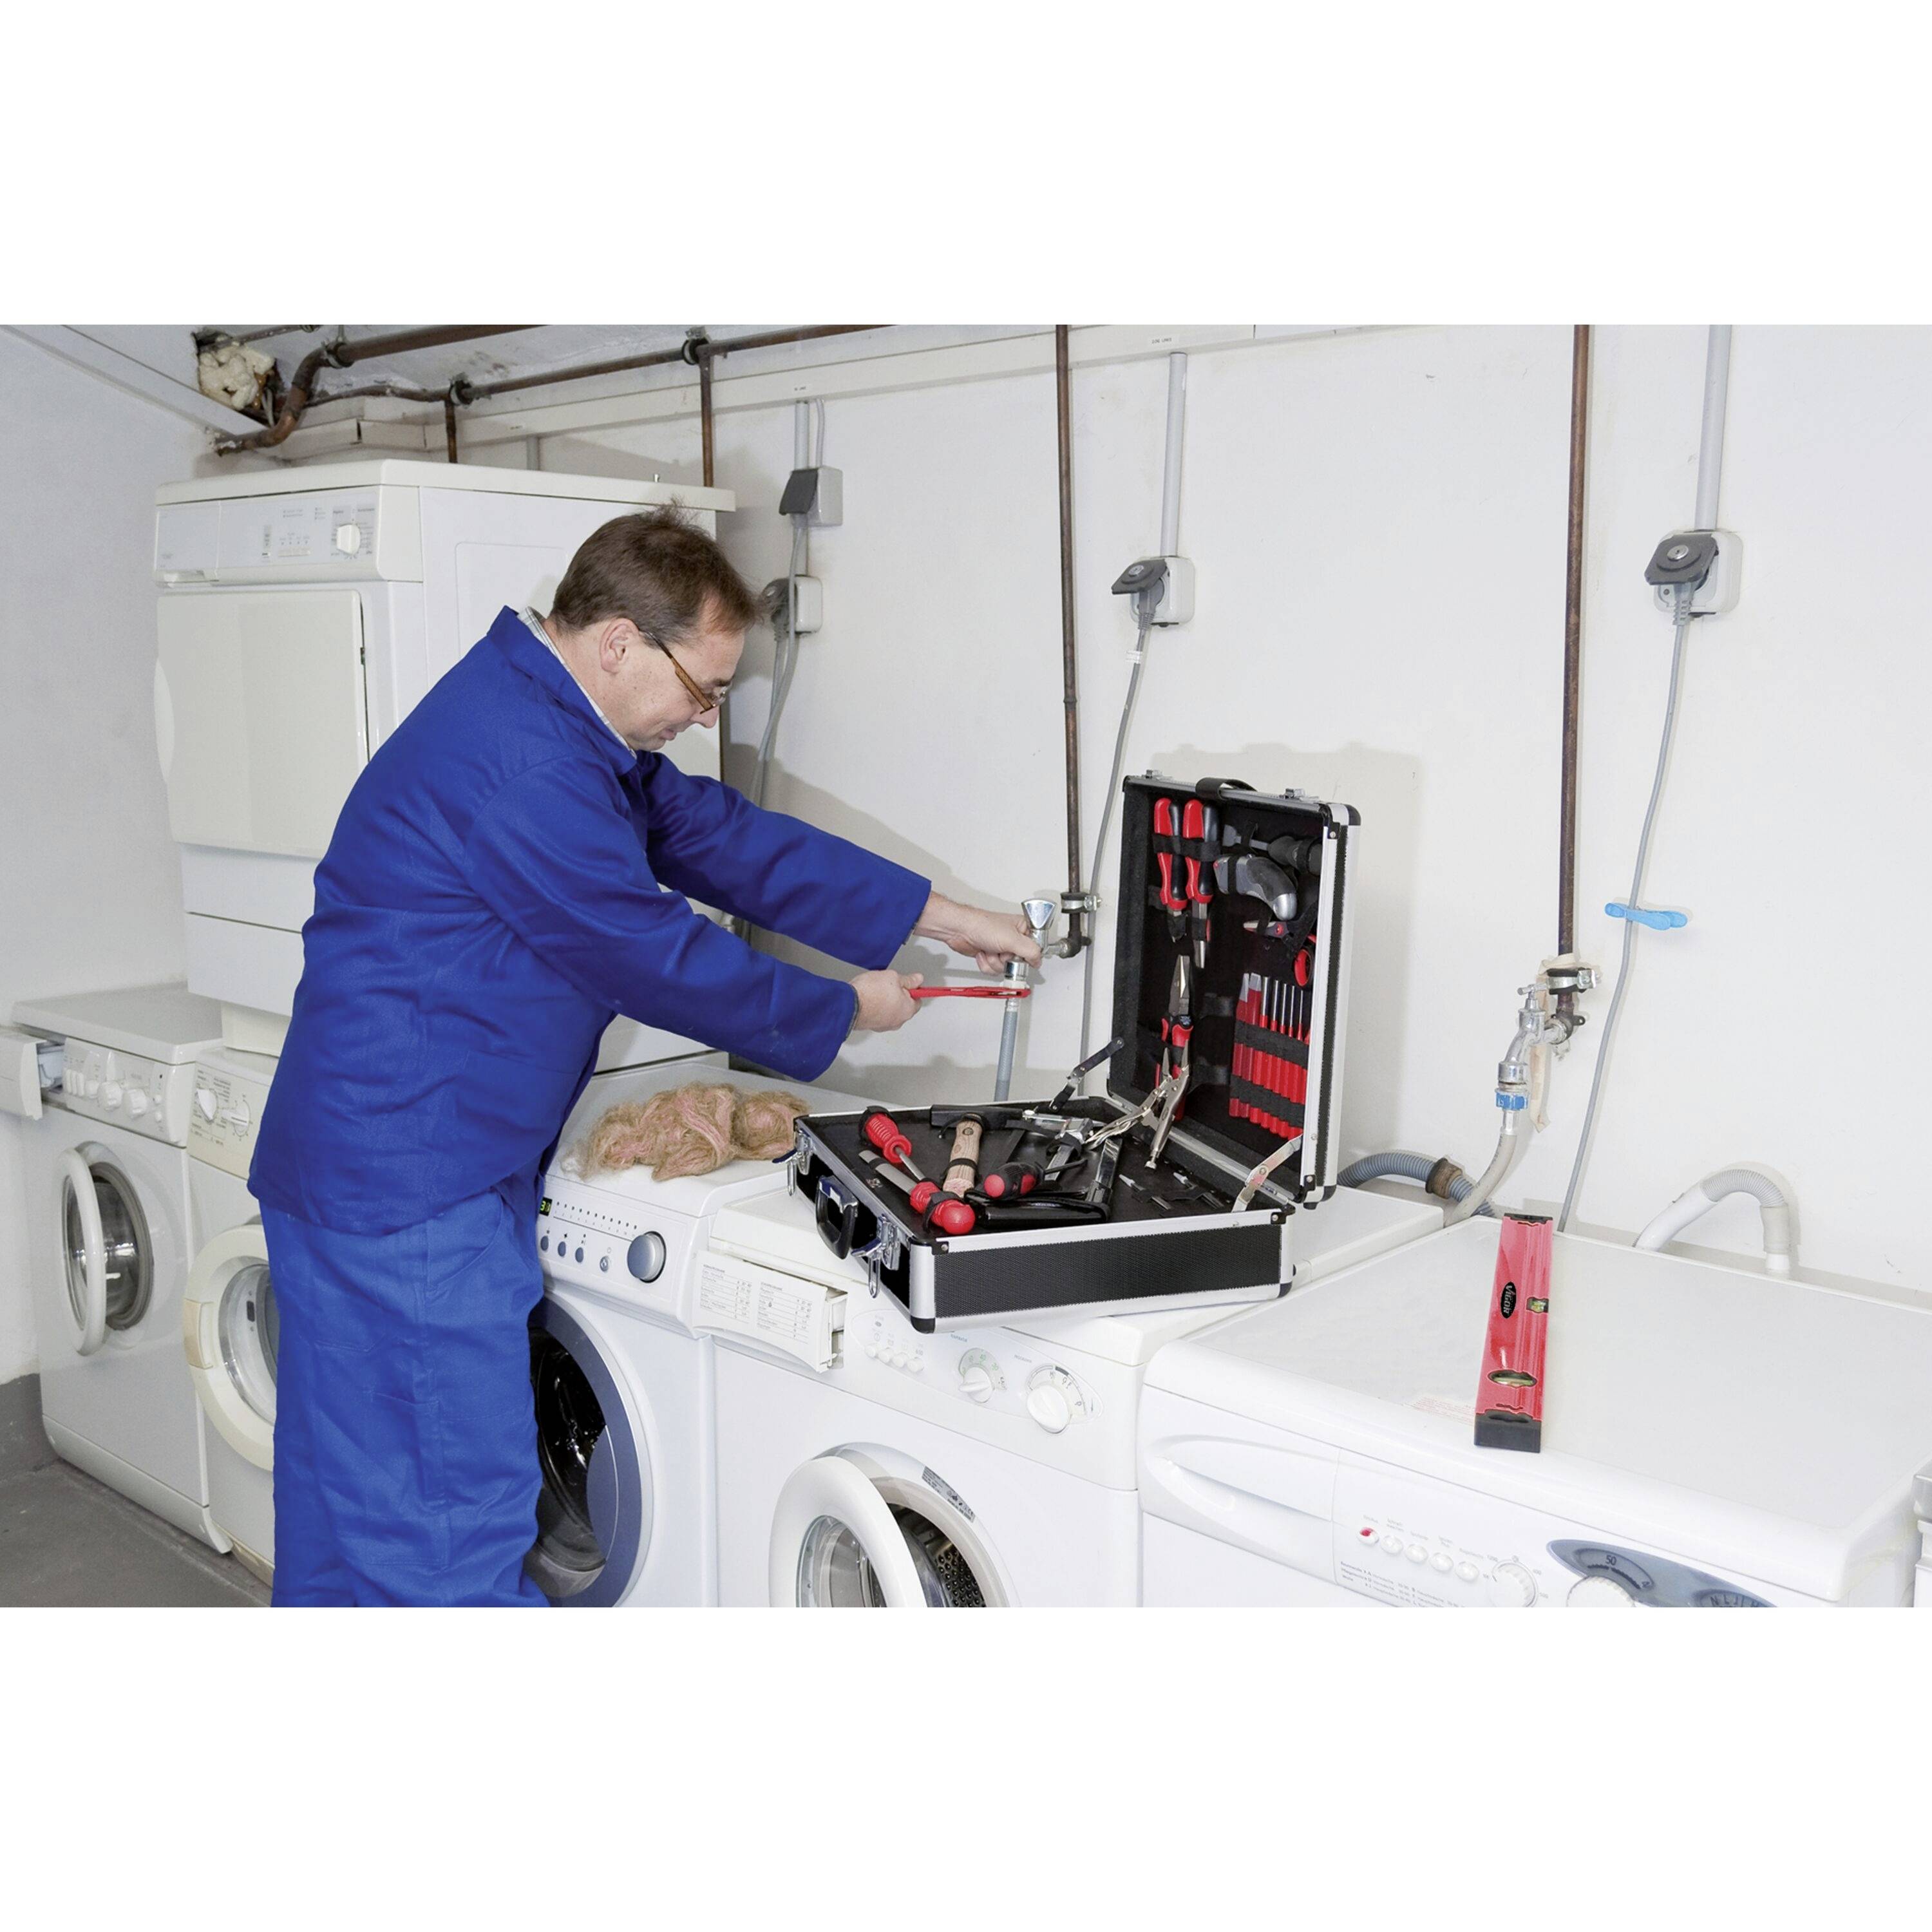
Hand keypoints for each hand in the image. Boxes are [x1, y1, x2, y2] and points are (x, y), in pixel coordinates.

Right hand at [850, 970, 923, 1032]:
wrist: (850, 1004)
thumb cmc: (871, 993)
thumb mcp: (893, 977)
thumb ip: (908, 980)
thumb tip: (917, 980)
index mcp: (908, 1010)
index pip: (918, 1000)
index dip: (912, 989)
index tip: (907, 983)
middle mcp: (898, 1021)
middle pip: (903, 1006)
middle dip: (898, 995)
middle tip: (888, 985)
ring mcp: (884, 1025)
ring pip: (890, 1011)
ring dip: (885, 1002)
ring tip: (876, 991)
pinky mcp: (871, 1026)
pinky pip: (878, 1015)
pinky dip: (875, 1008)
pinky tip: (868, 998)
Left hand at [915, 891, 1044, 974]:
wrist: (959, 930)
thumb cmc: (982, 925)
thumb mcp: (1012, 939)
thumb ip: (1030, 951)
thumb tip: (1039, 961)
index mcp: (1022, 928)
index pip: (1036, 947)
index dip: (1028, 955)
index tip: (1021, 955)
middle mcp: (1013, 938)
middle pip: (1020, 961)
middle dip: (1007, 959)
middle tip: (1002, 951)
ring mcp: (1001, 948)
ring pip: (1005, 967)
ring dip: (994, 961)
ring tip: (990, 949)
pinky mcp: (990, 955)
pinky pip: (993, 969)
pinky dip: (986, 964)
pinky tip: (982, 952)